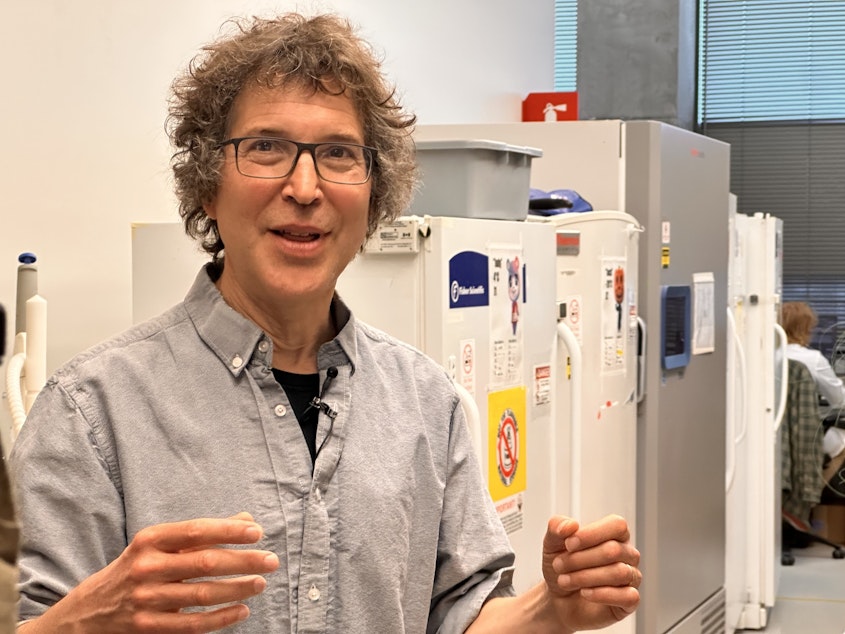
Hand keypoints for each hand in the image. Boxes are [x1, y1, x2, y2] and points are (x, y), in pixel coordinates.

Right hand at [21, 512, 278, 632]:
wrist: (87, 612)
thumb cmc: (135, 570)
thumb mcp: (158, 545)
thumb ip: (200, 533)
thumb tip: (245, 518)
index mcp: (150, 540)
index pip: (196, 530)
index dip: (229, 530)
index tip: (257, 531)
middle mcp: (146, 567)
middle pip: (205, 562)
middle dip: (243, 561)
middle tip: (271, 560)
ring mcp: (146, 599)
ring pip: (202, 595)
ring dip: (237, 589)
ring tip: (260, 583)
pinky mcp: (147, 627)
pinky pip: (192, 625)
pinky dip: (221, 618)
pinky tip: (241, 611)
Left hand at [542, 513, 639, 629]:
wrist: (558, 598)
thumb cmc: (562, 567)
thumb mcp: (552, 543)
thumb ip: (557, 526)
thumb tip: (570, 525)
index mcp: (613, 534)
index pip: (617, 525)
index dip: (592, 534)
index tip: (568, 544)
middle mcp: (627, 553)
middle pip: (613, 550)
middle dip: (580, 559)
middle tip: (558, 565)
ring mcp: (631, 577)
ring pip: (619, 573)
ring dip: (585, 577)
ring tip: (564, 580)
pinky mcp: (629, 600)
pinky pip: (628, 596)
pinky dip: (602, 595)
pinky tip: (585, 593)